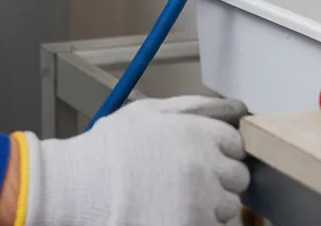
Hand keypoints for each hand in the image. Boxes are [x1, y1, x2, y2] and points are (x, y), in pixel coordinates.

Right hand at [16, 95, 249, 225]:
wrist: (83, 186)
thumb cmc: (111, 148)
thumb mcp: (149, 111)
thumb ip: (188, 107)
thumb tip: (219, 109)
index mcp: (199, 134)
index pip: (236, 145)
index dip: (224, 151)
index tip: (211, 158)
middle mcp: (206, 167)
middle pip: (237, 179)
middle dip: (221, 180)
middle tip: (196, 183)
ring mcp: (200, 204)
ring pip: (226, 209)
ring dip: (211, 206)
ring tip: (181, 201)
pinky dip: (197, 223)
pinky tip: (173, 215)